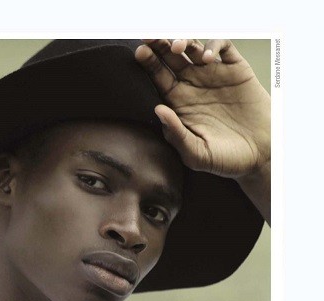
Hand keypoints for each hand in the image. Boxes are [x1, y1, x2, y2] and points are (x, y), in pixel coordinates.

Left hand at [135, 39, 270, 180]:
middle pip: (172, 57)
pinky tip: (207, 59)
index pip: (159, 77)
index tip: (141, 53)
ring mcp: (214, 76)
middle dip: (160, 44)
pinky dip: (213, 46)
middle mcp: (194, 85)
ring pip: (194, 48)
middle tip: (151, 38)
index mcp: (179, 103)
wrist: (260, 156)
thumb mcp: (196, 154)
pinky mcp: (236, 70)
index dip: (149, 63)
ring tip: (177, 47)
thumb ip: (176, 135)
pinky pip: (223, 48)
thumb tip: (158, 109)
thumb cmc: (225, 160)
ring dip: (183, 41)